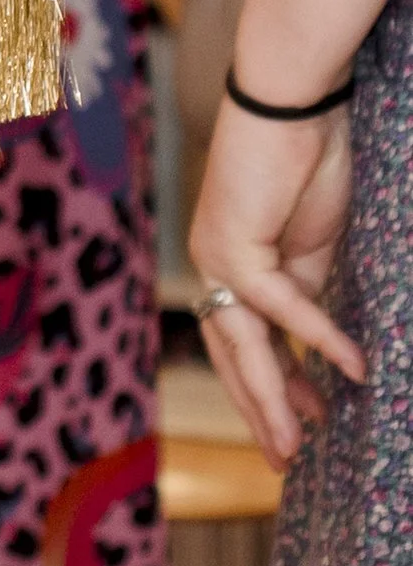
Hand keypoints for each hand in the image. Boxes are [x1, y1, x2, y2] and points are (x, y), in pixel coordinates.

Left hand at [188, 96, 361, 463]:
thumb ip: (309, 290)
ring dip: (273, 400)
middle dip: (261, 412)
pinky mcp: (236, 244)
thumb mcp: (315, 243)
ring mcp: (218, 257)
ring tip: (297, 447)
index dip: (270, 391)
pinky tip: (350, 371)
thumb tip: (319, 349)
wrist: (292, 104)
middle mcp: (216, 265)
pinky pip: (280, 307)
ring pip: (244, 346)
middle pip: (234, 356)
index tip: (303, 430)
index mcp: (234, 265)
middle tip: (285, 461)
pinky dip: (318, 340)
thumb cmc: (308, 161)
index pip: (244, 343)